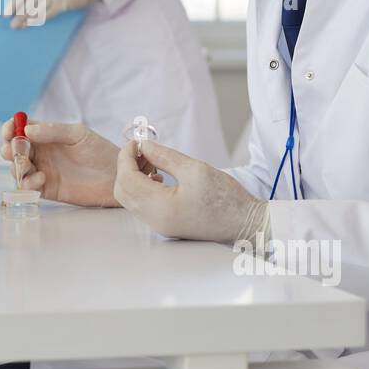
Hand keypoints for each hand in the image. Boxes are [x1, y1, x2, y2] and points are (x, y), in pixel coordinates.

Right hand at [0, 118, 127, 206]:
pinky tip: (40, 178)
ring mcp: (42, 170)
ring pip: (18, 168)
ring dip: (17, 166)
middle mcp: (41, 152)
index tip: (9, 130)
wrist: (115, 176)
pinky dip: (28, 182)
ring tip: (28, 164)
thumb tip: (27, 130)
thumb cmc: (100, 150)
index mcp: (46, 135)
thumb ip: (53, 131)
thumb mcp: (78, 134)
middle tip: (13, 151)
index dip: (10, 128)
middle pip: (14, 149)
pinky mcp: (47, 189)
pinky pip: (28, 186)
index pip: (21, 129)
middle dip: (9, 149)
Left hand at [4, 0, 95, 28]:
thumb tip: (17, 4)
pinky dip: (37, 19)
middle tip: (11, 23)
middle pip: (30, 0)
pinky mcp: (64, 2)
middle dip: (18, 13)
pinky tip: (30, 24)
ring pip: (37, 7)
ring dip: (26, 18)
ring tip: (18, 26)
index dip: (14, 2)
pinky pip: (48, 13)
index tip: (6, 12)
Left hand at [113, 140, 269, 242]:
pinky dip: (142, 188)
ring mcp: (159, 226)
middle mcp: (155, 221)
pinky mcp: (165, 225)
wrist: (245, 224)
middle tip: (142, 150)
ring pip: (131, 199)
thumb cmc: (226, 198)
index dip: (126, 158)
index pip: (127, 180)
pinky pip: (142, 205)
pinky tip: (159, 176)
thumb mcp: (195, 169)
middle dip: (127, 167)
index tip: (136, 142)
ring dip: (134, 177)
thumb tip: (144, 146)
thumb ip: (164, 156)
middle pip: (123, 191)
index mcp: (161, 208)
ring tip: (153, 162)